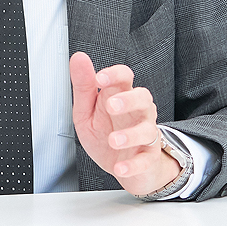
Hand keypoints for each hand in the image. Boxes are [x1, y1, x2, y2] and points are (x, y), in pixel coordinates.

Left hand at [70, 51, 180, 196]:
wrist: (121, 167)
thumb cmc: (104, 133)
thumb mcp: (86, 109)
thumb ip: (83, 86)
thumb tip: (78, 58)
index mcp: (119, 96)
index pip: (124, 76)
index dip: (114, 74)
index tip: (99, 78)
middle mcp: (136, 112)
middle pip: (143, 97)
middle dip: (129, 100)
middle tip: (111, 106)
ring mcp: (144, 135)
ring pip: (148, 129)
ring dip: (131, 134)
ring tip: (113, 140)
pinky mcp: (148, 157)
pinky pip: (147, 159)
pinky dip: (133, 164)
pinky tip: (120, 167)